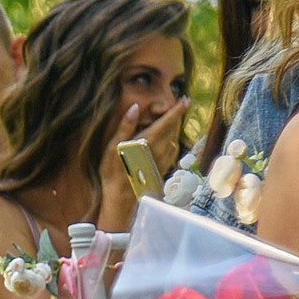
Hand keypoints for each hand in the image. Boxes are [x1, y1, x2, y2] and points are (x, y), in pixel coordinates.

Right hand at [98, 97, 190, 229]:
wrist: (121, 198)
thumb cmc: (113, 172)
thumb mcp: (113, 147)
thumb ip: (125, 126)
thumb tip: (135, 107)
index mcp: (148, 141)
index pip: (166, 121)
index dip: (176, 110)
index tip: (185, 99)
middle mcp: (160, 149)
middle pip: (173, 129)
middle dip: (176, 117)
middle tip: (179, 106)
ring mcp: (163, 160)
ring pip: (173, 139)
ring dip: (174, 129)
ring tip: (171, 122)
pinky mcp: (162, 168)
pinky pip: (172, 151)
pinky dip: (171, 142)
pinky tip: (167, 142)